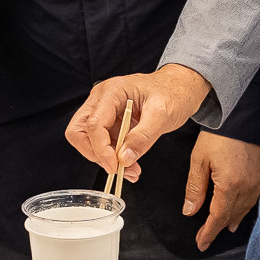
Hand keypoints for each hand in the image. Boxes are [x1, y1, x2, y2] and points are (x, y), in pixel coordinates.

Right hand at [65, 65, 212, 181]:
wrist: (179, 88)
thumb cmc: (172, 93)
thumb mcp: (163, 114)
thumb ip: (143, 136)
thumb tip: (124, 158)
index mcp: (112, 91)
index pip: (94, 123)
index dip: (101, 149)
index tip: (115, 166)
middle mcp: (102, 99)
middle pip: (79, 131)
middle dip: (95, 153)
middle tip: (116, 168)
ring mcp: (104, 111)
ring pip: (89, 140)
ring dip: (106, 159)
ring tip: (131, 171)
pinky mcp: (110, 122)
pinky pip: (103, 144)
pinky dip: (114, 158)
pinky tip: (131, 166)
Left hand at [185, 131, 259, 250]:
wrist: (245, 115)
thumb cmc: (221, 134)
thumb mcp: (199, 160)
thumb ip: (195, 188)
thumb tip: (190, 210)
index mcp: (230, 186)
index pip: (218, 218)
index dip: (209, 233)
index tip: (201, 243)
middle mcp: (247, 188)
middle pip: (231, 215)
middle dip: (218, 227)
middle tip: (207, 236)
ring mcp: (259, 182)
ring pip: (245, 209)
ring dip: (233, 218)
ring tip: (226, 226)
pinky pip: (255, 198)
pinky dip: (246, 207)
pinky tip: (243, 209)